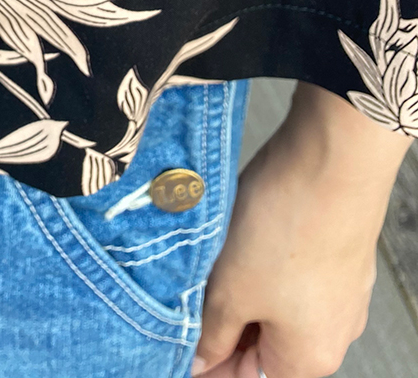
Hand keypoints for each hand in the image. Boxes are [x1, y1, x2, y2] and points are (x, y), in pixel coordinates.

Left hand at [193, 81, 410, 377]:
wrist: (333, 155)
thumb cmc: (288, 226)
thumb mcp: (232, 289)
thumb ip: (213, 333)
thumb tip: (199, 362)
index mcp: (309, 357)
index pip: (246, 377)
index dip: (206, 362)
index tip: (172, 342)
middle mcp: (333, 330)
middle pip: (262, 341)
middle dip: (220, 319)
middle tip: (180, 292)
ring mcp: (338, 288)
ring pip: (273, 301)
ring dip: (237, 285)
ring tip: (206, 256)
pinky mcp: (333, 250)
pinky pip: (289, 269)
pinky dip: (258, 258)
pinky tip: (234, 234)